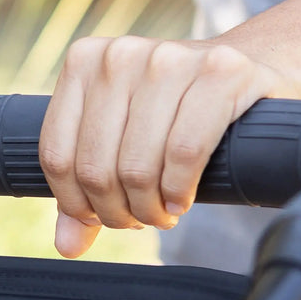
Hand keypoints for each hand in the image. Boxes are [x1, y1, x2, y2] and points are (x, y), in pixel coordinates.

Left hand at [38, 36, 291, 257]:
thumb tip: (68, 244)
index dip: (74, 202)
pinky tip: (181, 200)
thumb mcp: (122, 138)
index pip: (57, 154)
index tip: (97, 217)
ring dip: (149, 208)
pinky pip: (184, 152)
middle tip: (139, 220)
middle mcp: (120, 55)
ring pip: (137, 166)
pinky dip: (179, 190)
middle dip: (116, 211)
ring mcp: (169, 58)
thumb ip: (87, 186)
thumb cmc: (172, 112)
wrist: (243, 73)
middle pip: (96, 166)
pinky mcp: (221, 71)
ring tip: (162, 212)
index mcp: (84, 62)